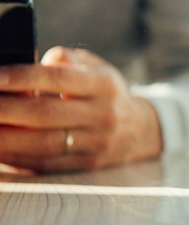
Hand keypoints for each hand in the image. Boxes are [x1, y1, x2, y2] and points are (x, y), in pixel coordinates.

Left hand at [0, 47, 162, 172]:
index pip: (57, 78)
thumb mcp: (96, 67)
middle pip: (45, 113)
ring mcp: (96, 143)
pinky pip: (45, 163)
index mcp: (104, 84)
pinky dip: (16, 157)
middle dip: (4, 109)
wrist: (139, 130)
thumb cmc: (106, 93)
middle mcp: (103, 114)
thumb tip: (32, 60)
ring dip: (4, 138)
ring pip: (43, 143)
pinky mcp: (86, 164)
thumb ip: (66, 60)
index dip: (21, 77)